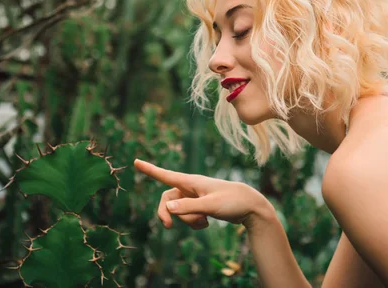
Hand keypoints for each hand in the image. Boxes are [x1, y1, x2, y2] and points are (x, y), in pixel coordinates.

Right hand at [133, 158, 270, 229]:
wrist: (251, 206)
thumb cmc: (232, 201)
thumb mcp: (211, 205)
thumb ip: (189, 207)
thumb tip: (168, 207)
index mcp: (192, 182)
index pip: (166, 175)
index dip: (150, 170)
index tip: (136, 161)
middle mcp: (191, 188)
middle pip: (167, 199)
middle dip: (166, 213)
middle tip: (167, 227)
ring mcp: (195, 197)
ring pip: (179, 211)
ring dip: (187, 220)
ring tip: (205, 222)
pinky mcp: (201, 206)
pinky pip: (188, 217)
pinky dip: (194, 223)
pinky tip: (207, 223)